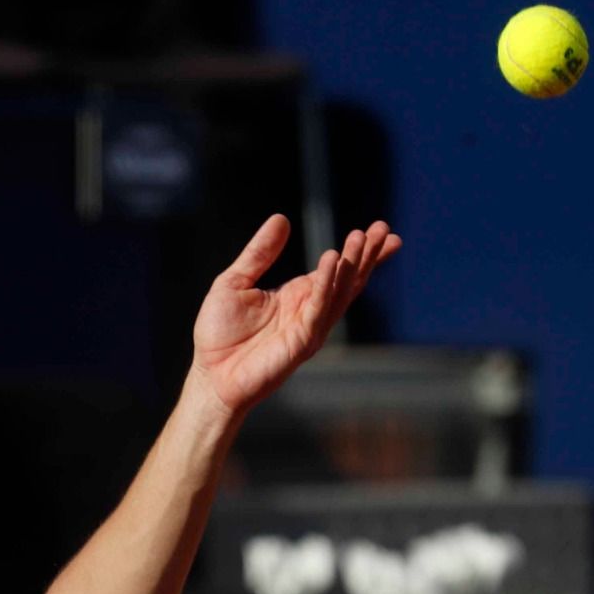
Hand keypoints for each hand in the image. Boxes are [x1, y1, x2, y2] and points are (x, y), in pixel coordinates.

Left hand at [190, 215, 400, 416]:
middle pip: (346, 279)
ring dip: (352, 264)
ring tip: (361, 237)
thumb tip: (281, 219)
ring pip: (338, 292)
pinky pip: (318, 309)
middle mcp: (309, 310)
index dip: (359, 252)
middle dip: (365, 254)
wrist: (210, 375)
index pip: (335, 269)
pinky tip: (332, 261)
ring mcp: (308, 327)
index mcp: (297, 296)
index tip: (380, 229)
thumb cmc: (219, 333)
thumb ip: (259, 253)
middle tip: (383, 228)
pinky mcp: (301, 342)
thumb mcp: (234, 282)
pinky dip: (326, 285)